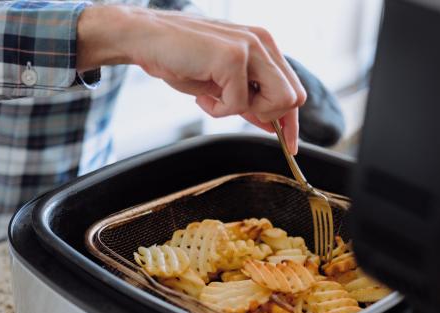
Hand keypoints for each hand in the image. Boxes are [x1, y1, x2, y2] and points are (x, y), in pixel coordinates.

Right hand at [77, 6, 306, 153]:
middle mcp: (262, 42)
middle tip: (234, 109)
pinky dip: (217, 109)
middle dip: (267, 116)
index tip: (289, 145)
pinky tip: (202, 94)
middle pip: (293, 98)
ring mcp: (250, 47)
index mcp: (263, 45)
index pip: (293, 88)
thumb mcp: (221, 83)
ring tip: (217, 99)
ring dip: (245, 111)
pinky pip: (239, 104)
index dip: (291, 122)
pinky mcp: (233, 57)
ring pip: (278, 101)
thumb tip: (272, 124)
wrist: (146, 39)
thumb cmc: (179, 58)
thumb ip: (249, 99)